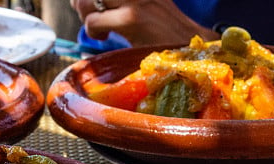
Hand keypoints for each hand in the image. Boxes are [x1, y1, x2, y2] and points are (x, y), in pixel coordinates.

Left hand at [69, 0, 215, 45]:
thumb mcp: (149, 6)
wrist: (193, 48)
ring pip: (89, 1)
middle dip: (81, 1)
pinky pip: (94, 21)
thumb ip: (125, 3)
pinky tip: (103, 38)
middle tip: (86, 15)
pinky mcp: (132, 19)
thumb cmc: (168, 34)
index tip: (86, 4)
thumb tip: (90, 2)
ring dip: (84, 14)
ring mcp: (136, 1)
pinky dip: (92, 30)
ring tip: (96, 27)